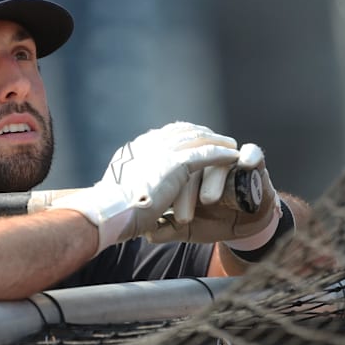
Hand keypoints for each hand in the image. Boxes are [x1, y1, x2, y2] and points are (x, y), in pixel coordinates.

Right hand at [50, 122, 239, 254]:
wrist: (111, 213)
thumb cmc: (111, 211)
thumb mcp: (117, 193)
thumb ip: (129, 186)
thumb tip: (127, 194)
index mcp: (134, 150)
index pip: (162, 135)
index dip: (180, 135)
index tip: (192, 138)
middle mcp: (148, 145)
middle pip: (181, 131)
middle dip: (200, 132)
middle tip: (216, 137)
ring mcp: (162, 152)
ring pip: (197, 139)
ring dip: (216, 140)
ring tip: (230, 145)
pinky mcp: (176, 164)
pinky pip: (206, 154)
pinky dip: (221, 154)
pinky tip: (234, 156)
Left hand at [143, 163, 280, 244]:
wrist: (245, 226)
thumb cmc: (211, 221)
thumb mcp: (186, 229)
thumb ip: (165, 229)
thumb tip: (145, 231)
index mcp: (182, 172)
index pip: (168, 174)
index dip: (164, 194)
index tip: (161, 216)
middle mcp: (202, 160)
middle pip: (190, 165)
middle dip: (185, 192)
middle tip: (184, 217)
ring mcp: (227, 157)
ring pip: (217, 160)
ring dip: (213, 179)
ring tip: (208, 199)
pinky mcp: (252, 159)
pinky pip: (252, 152)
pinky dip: (250, 156)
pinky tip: (245, 164)